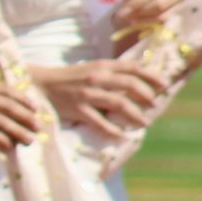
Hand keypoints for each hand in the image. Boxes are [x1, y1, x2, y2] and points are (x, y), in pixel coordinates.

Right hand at [0, 76, 40, 148]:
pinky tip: (8, 147)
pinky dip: (2, 140)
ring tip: (29, 140)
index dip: (23, 100)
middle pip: (8, 106)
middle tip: (37, 127)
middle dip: (26, 117)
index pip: (6, 91)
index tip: (35, 109)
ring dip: (19, 131)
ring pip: (2, 121)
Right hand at [34, 58, 166, 140]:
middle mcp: (96, 78)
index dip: (152, 76)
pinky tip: (122, 135)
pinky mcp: (77, 109)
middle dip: (147, 96)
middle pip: (130, 85)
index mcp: (100, 66)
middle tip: (154, 104)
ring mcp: (86, 94)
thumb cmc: (67, 78)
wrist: (38, 84)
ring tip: (144, 122)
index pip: (133, 67)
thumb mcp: (89, 69)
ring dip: (136, 115)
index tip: (163, 85)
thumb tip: (137, 81)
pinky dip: (114, 130)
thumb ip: (110, 73)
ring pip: (119, 104)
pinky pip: (100, 122)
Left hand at [114, 0, 193, 35]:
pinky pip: (167, 21)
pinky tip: (140, 23)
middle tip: (124, 16)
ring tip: (130, 20)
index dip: (138, 1)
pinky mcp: (185, 12)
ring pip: (164, 15)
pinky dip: (152, 23)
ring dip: (145, 20)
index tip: (123, 10)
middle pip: (160, 5)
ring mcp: (187, 1)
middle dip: (140, 12)